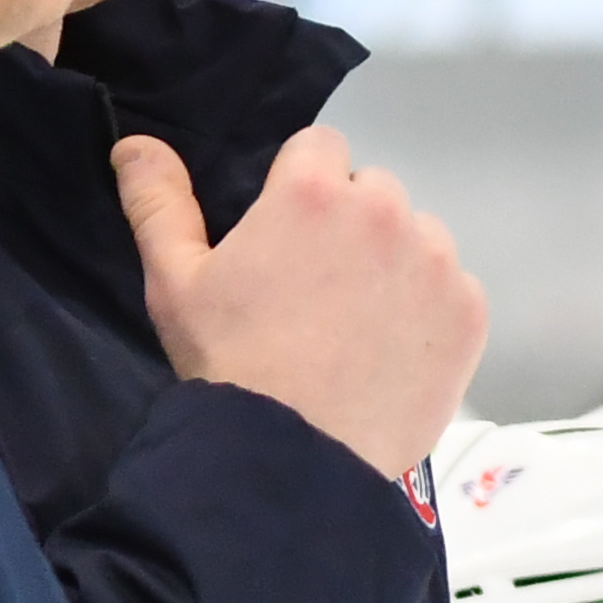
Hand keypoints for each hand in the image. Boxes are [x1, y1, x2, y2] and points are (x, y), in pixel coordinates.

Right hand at [118, 125, 485, 477]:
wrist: (294, 459)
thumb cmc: (230, 366)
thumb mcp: (175, 283)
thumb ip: (158, 203)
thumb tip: (134, 143)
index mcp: (314, 192)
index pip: (321, 148)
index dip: (302, 190)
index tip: (286, 241)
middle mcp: (385, 211)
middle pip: (373, 193)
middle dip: (350, 227)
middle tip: (317, 293)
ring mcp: (435, 262)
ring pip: (418, 238)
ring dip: (395, 265)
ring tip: (357, 328)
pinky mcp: (468, 312)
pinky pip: (452, 290)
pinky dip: (429, 312)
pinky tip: (391, 353)